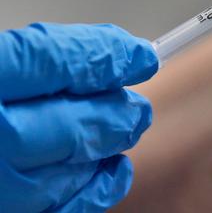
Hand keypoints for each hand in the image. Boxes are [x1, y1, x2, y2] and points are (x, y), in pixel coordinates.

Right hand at [0, 23, 157, 211]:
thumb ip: (32, 59)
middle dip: (117, 112)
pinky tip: (112, 172)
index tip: (139, 56)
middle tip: (137, 104)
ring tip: (127, 128)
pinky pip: (58, 212)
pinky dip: (93, 193)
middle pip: (72, 124)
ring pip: (70, 173)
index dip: (108, 56)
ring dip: (107, 148)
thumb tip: (107, 55)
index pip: (55, 61)